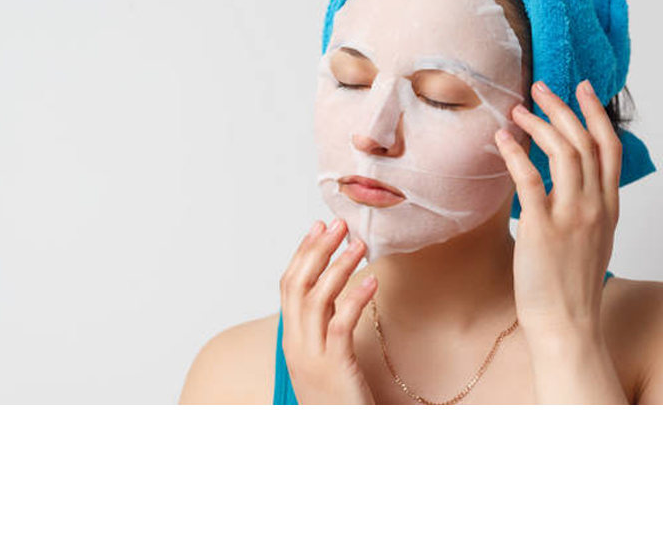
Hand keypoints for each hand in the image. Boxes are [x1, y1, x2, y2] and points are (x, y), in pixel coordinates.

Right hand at [279, 218, 377, 403]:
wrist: (340, 439)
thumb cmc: (337, 398)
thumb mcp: (324, 357)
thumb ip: (323, 326)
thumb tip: (333, 290)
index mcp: (291, 338)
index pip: (289, 285)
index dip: (303, 252)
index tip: (319, 226)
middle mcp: (296, 344)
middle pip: (298, 285)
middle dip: (317, 250)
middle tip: (337, 223)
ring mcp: (312, 356)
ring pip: (317, 299)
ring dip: (338, 266)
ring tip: (359, 243)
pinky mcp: (334, 367)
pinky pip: (341, 324)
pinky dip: (355, 298)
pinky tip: (372, 280)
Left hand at [494, 79, 621, 338]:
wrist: (568, 326)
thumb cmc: (573, 288)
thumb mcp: (592, 242)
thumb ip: (586, 210)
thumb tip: (567, 186)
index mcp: (609, 208)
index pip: (610, 149)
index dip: (597, 114)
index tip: (584, 89)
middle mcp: (595, 207)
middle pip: (585, 142)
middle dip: (563, 108)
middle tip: (541, 88)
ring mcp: (572, 217)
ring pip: (564, 153)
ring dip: (539, 125)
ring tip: (517, 111)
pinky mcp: (544, 229)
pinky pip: (530, 180)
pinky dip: (516, 154)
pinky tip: (502, 139)